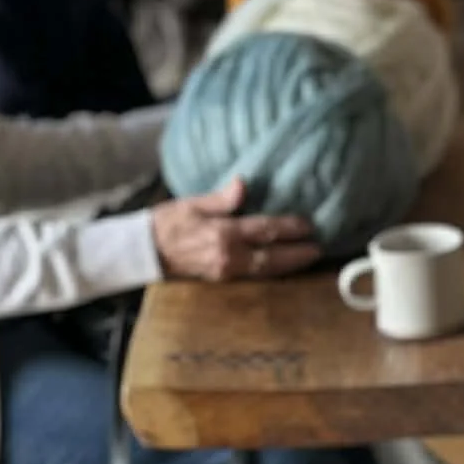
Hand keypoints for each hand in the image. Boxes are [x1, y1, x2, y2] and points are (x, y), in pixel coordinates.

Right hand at [150, 177, 320, 282]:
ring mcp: (227, 272)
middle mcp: (229, 257)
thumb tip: (243, 184)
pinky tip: (283, 266)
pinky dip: (273, 271)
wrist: (144, 252)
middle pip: (272, 258)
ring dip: (289, 265)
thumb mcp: (192, 204)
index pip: (265, 231)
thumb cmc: (167, 223)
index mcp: (223, 235)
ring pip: (266, 270)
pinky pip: (255, 276)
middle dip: (298, 254)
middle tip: (319, 249)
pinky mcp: (223, 279)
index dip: (289, 229)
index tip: (309, 225)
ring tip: (308, 258)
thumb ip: (221, 198)